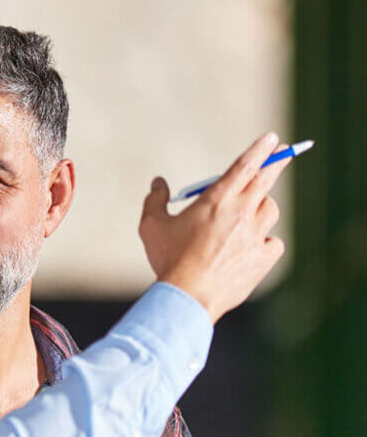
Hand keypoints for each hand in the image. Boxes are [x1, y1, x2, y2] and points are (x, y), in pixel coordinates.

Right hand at [139, 131, 288, 323]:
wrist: (188, 297)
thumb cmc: (168, 260)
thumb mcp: (151, 226)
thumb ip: (155, 200)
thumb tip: (158, 183)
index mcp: (218, 198)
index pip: (246, 164)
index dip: (261, 149)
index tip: (272, 138)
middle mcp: (242, 212)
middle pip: (266, 179)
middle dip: (278, 161)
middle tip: (284, 152)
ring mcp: (255, 236)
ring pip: (270, 210)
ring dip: (262, 207)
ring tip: (249, 214)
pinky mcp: (262, 259)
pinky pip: (274, 243)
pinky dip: (266, 242)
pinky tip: (254, 247)